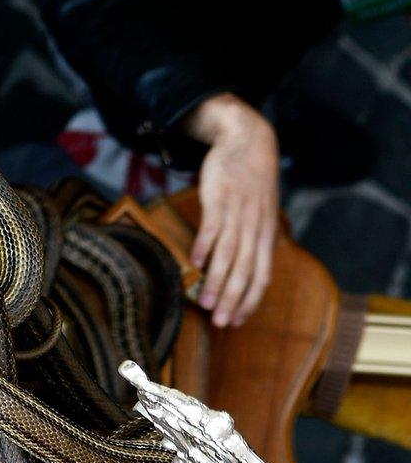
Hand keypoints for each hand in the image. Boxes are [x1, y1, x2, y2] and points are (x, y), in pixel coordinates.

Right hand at [185, 93, 279, 327]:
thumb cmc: (252, 182)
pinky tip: (196, 264)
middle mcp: (255, 228)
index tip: (236, 322)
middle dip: (233, 299)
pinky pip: (213, 227)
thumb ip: (256, 239)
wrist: (249, 141)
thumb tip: (247, 268)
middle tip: (219, 321)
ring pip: (229, 254)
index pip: (262, 276)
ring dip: (217, 281)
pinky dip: (205, 247)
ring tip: (205, 302)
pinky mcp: (221, 198)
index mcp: (266, 235)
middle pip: (245, 271)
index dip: (250, 301)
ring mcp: (238, 214)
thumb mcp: (262, 212)